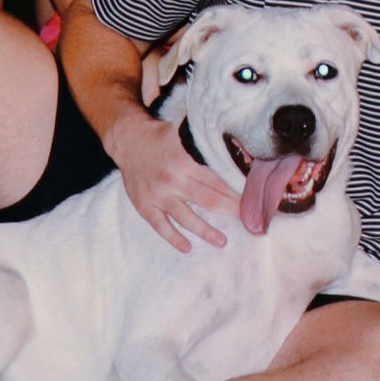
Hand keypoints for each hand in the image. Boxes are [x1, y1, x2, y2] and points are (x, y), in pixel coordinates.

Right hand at [110, 109, 237, 253]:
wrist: (128, 141)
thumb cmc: (162, 137)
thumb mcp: (186, 133)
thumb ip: (209, 144)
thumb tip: (240, 151)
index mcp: (186, 160)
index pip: (217, 181)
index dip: (236, 192)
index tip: (251, 201)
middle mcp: (173, 179)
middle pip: (207, 200)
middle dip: (229, 211)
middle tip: (246, 222)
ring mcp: (158, 195)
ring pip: (186, 218)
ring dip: (206, 231)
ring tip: (222, 242)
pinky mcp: (145, 206)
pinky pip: (161, 226)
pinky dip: (174, 238)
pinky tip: (187, 247)